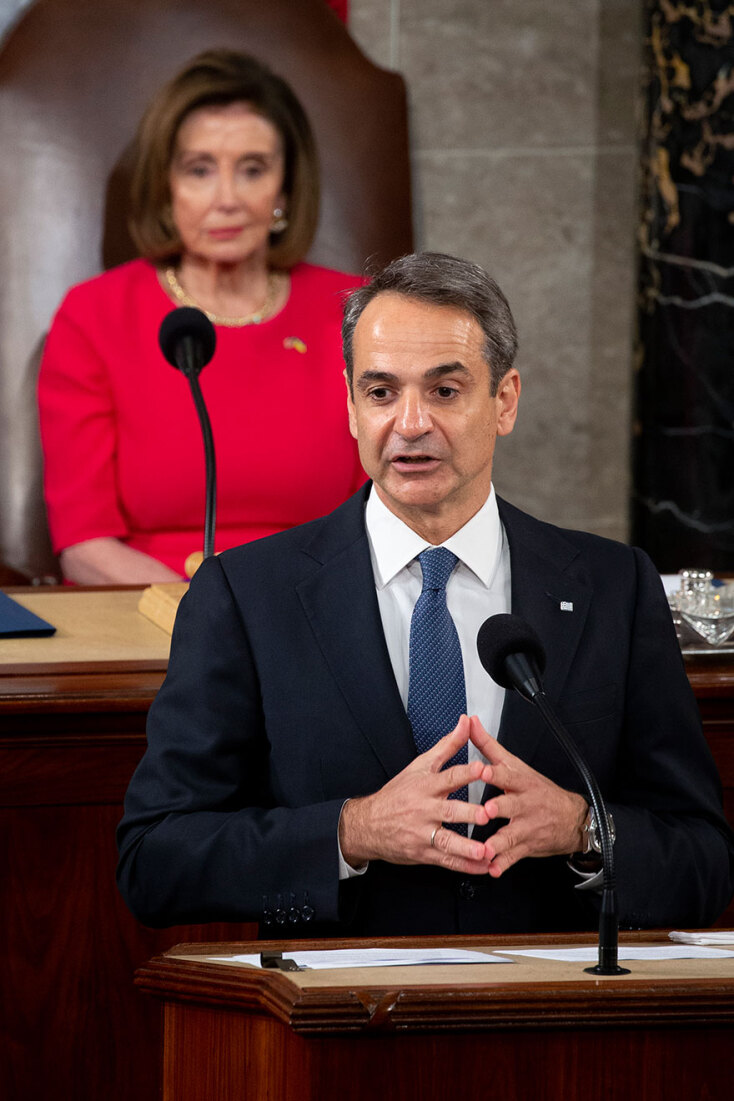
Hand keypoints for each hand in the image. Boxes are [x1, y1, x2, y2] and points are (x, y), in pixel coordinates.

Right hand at [339, 715, 493, 875]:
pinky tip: (482, 867)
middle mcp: (424, 810)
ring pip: (447, 842)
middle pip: (449, 811)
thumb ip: (447, 745)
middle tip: (487, 814)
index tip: (483, 769)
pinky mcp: (423, 853)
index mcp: (425, 786)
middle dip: (469, 813)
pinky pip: (447, 861)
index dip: (465, 772)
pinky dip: (465, 866)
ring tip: (485, 851)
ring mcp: (423, 834)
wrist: (368, 824)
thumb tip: (466, 722)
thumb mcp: (420, 765)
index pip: (447, 777)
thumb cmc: (398, 794)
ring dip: (467, 848)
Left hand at [469, 715, 587, 877]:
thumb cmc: (536, 789)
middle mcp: (525, 804)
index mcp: (520, 782)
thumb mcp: (514, 764)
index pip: (507, 775)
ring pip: (511, 835)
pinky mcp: (526, 846)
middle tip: (487, 811)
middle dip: (499, 808)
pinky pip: (514, 856)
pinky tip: (493, 869)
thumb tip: (469, 722)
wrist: (571, 818)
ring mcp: (526, 826)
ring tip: (486, 849)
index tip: (484, 770)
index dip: (496, 773)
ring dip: (498, 842)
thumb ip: (488, 745)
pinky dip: (503, 864)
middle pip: (511, 805)